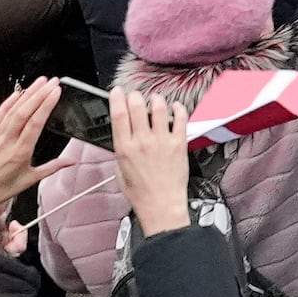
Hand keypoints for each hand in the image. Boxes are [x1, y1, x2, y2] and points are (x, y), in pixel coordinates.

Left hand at [0, 75, 67, 218]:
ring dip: (27, 94)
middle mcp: (6, 142)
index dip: (46, 104)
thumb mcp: (28, 181)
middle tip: (52, 81)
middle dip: (40, 93)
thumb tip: (70, 162)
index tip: (56, 92)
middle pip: (25, 111)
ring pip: (12, 110)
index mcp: (20, 153)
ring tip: (39, 82)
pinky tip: (16, 94)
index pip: (36, 122)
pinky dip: (7, 103)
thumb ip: (52, 168)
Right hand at [108, 75, 195, 223]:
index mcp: (124, 149)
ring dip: (156, 99)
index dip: (117, 99)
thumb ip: (122, 152)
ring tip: (155, 98)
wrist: (161, 205)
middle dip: (135, 96)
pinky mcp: (179, 143)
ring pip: (159, 108)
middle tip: (135, 94)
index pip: (118, 116)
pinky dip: (178, 108)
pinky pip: (180, 118)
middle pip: (137, 107)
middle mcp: (142, 142)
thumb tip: (124, 137)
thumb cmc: (141, 192)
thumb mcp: (120, 172)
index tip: (117, 91)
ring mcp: (162, 141)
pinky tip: (175, 107)